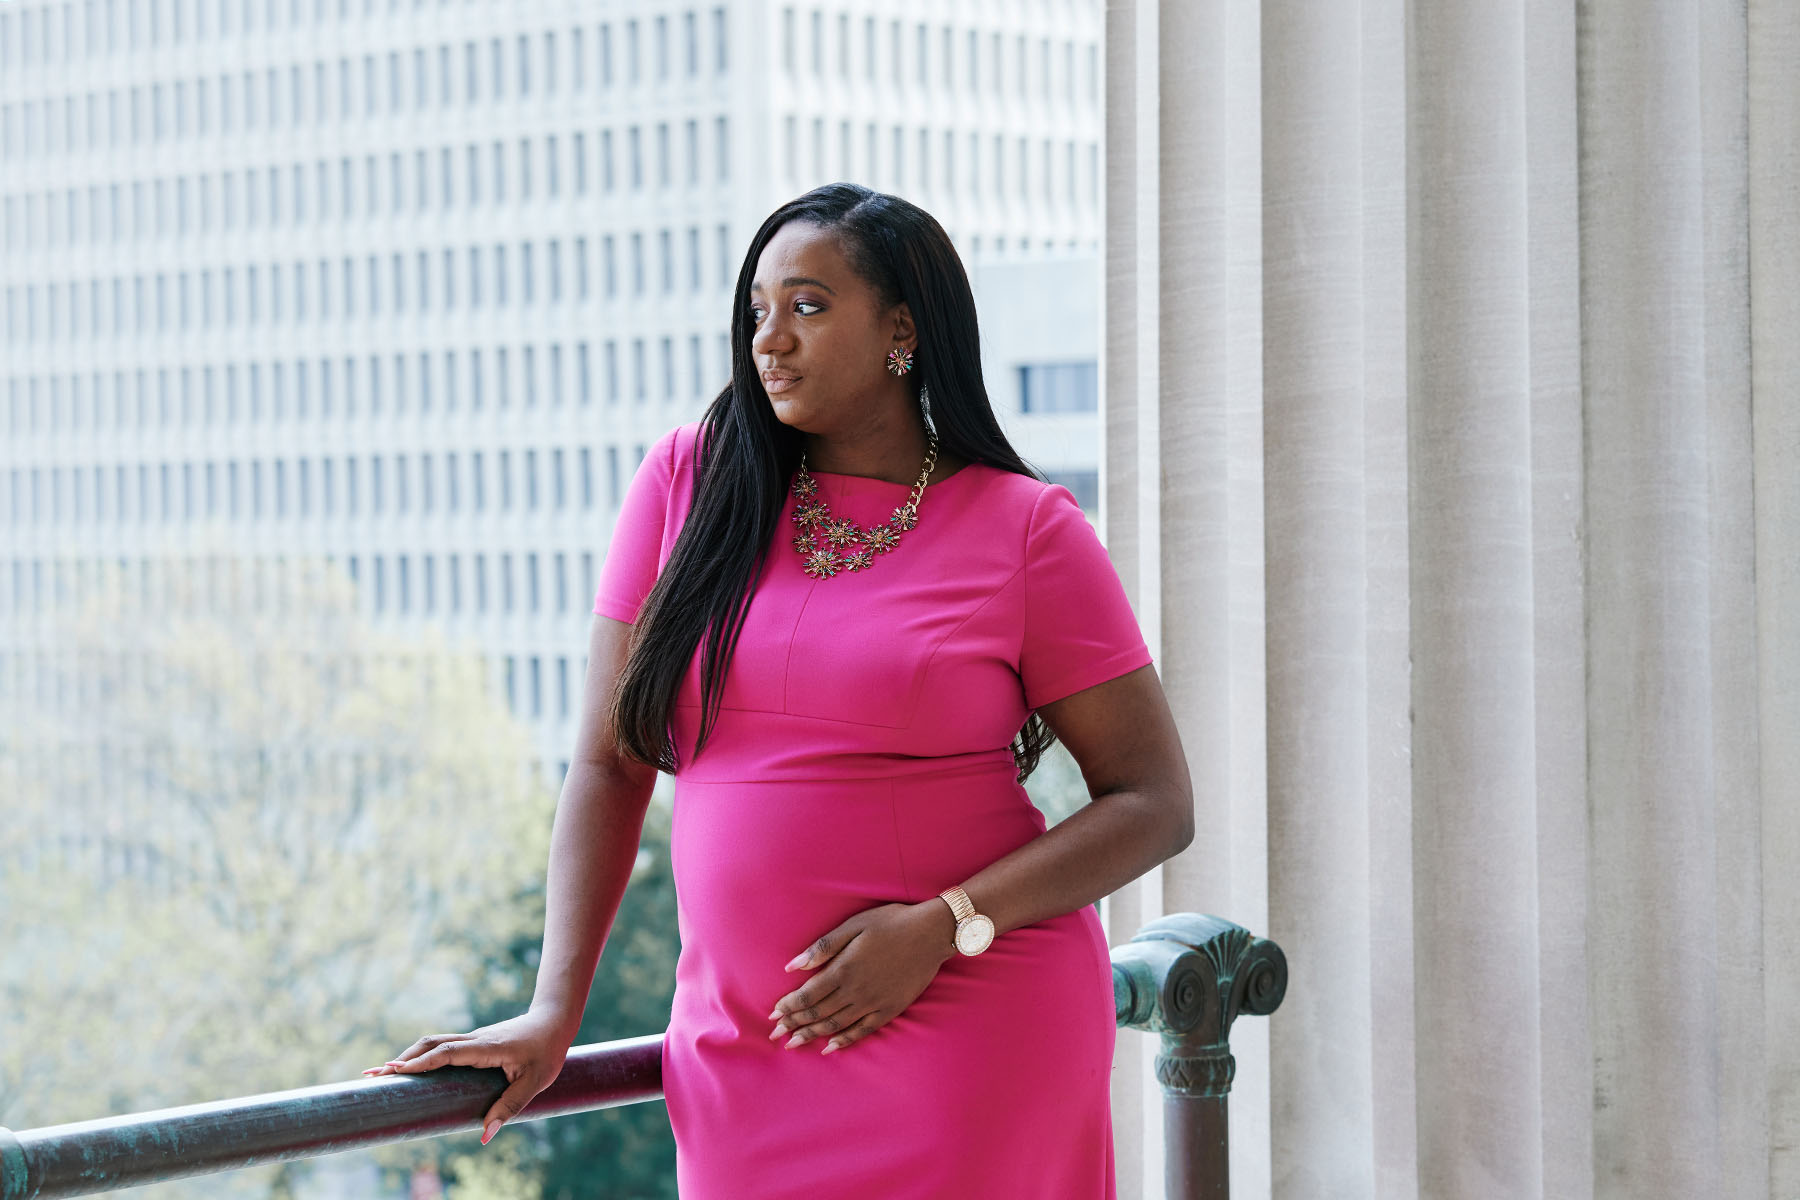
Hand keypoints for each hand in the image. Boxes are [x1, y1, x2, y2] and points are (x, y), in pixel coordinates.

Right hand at [361, 1010, 574, 1144]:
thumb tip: (486, 1135)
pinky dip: (420, 1056)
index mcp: (487, 1048)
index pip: (448, 1052)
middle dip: (401, 1060)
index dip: (421, 1062)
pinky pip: (441, 1047)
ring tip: (378, 1073)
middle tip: (372, 1076)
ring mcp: (472, 1040)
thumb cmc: (546, 1052)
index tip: (395, 1070)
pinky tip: (408, 1068)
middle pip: (431, 1044)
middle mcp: (474, 1040)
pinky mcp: (472, 1044)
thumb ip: (510, 1107)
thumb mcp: (534, 1083)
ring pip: (433, 1043)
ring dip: (406, 1056)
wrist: (553, 1022)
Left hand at [768, 900, 955, 1053]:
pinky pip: (862, 1031)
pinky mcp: (890, 1009)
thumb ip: (823, 947)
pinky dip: (844, 1041)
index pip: (808, 994)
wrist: (932, 933)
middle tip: (775, 1035)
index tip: (773, 1014)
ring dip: (812, 1035)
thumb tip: (792, 966)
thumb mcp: (854, 925)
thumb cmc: (891, 923)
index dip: (788, 1006)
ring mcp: (873, 1003)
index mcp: (844, 969)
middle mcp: (856, 991)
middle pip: (818, 1013)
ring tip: (794, 1043)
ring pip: (836, 1024)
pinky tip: (830, 1047)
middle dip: (794, 1024)